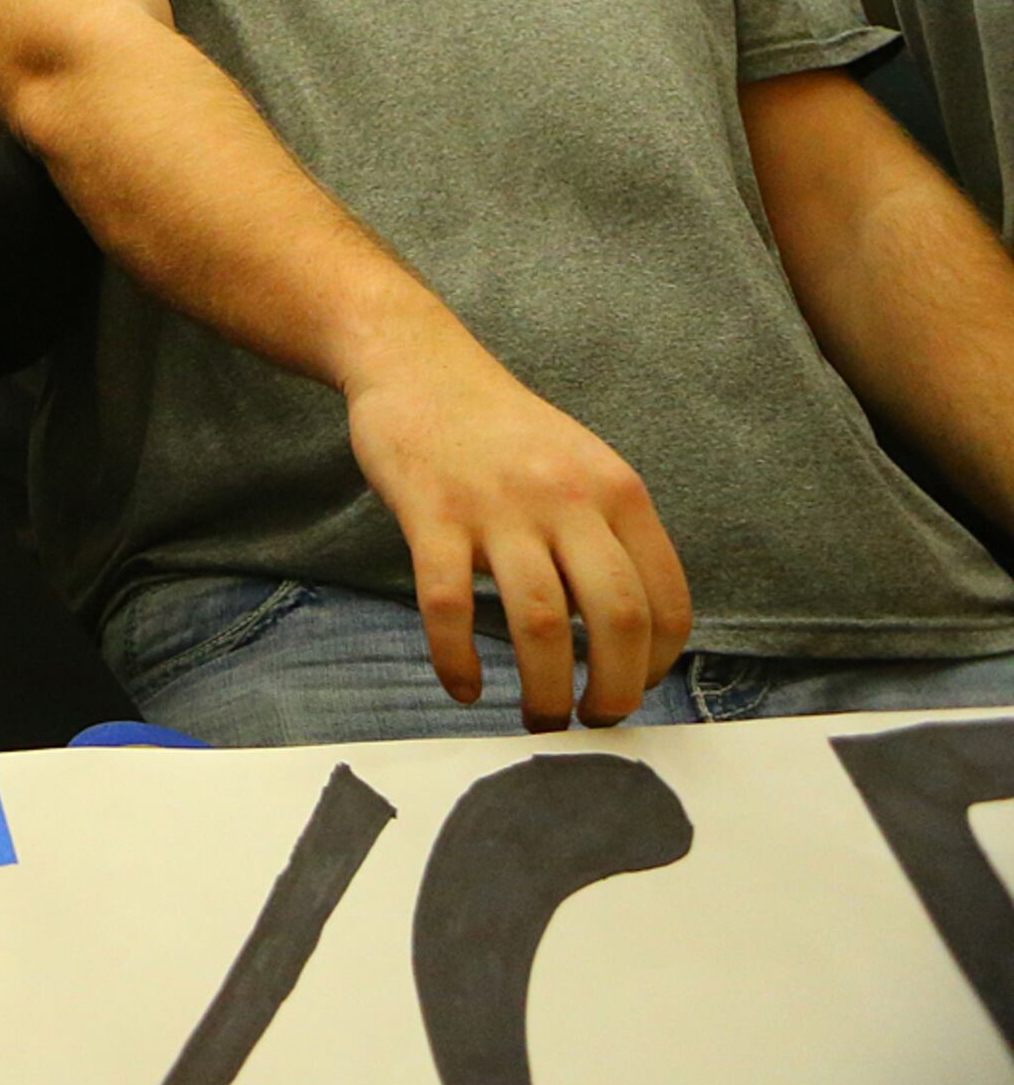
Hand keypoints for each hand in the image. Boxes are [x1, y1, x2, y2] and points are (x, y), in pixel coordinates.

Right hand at [341, 331, 690, 730]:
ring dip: (545, 689)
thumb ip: (609, 532)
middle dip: (615, 690)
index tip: (635, 689)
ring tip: (540, 720)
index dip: (660, 663)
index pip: (666, 600)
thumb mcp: (582, 464)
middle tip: (596, 722)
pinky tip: (464, 688)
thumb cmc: (501, 428)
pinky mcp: (431, 514)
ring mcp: (497, 506)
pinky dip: (457, 661)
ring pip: (539, 622)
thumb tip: (632, 632)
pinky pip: (449, 607)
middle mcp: (567, 497)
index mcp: (617, 490)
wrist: (418, 362)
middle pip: (615, 618)